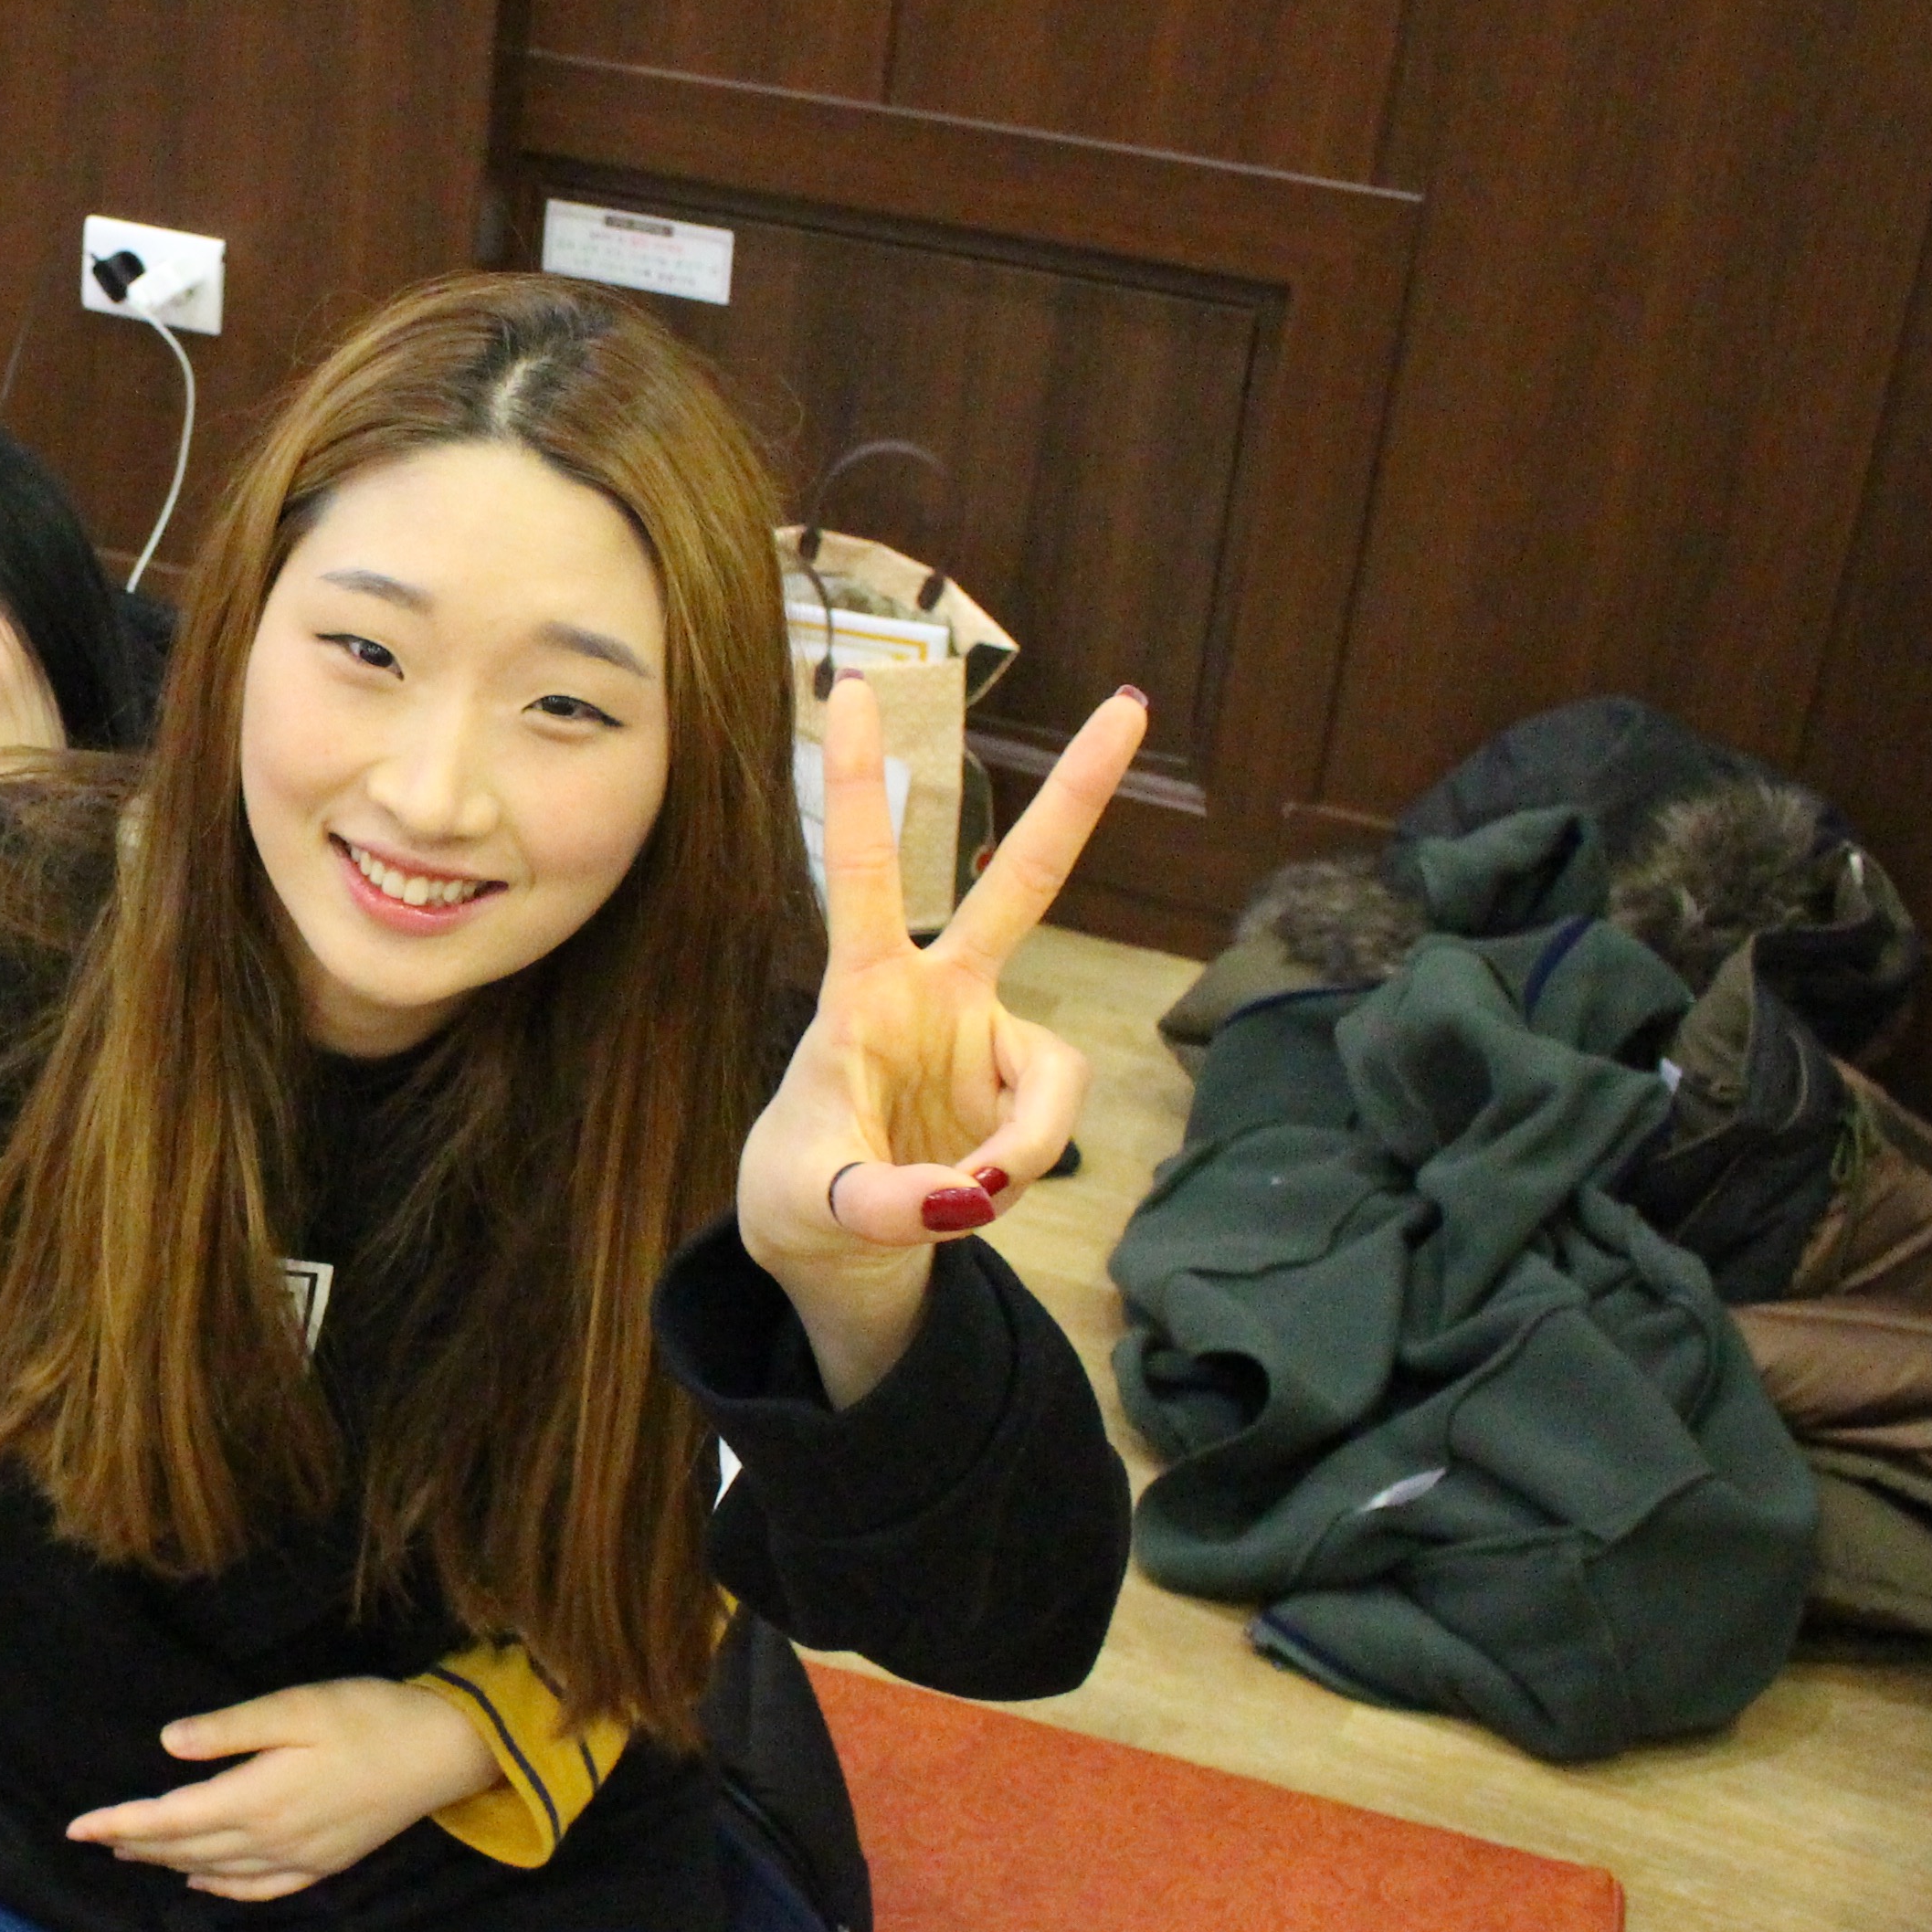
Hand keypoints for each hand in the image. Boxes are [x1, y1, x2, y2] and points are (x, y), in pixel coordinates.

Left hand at [65, 1678, 505, 1901]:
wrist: (445, 1752)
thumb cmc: (369, 1716)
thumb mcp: (296, 1707)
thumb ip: (230, 1730)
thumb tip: (168, 1746)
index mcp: (257, 1798)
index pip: (170, 1820)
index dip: (119, 1824)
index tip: (76, 1827)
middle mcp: (272, 1840)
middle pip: (186, 1850)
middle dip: (135, 1844)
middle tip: (91, 1838)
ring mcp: (300, 1859)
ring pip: (217, 1871)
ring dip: (169, 1864)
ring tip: (131, 1853)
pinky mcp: (324, 1864)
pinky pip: (259, 1888)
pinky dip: (221, 1888)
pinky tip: (202, 1882)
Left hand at [737, 675, 1149, 1400]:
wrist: (835, 1245)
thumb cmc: (803, 1193)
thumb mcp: (812, 1204)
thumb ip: (882, 1201)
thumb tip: (966, 1198)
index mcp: (864, 990)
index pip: (861, 871)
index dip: (855, 782)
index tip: (848, 685)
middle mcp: (939, 993)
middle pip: (1026, 884)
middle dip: (1078, 796)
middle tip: (1129, 707)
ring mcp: (989, 1037)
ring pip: (1052, 1078)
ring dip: (1022, 1148)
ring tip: (963, 1197)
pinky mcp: (1021, 1089)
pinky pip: (1047, 1128)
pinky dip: (1021, 1170)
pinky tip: (976, 1193)